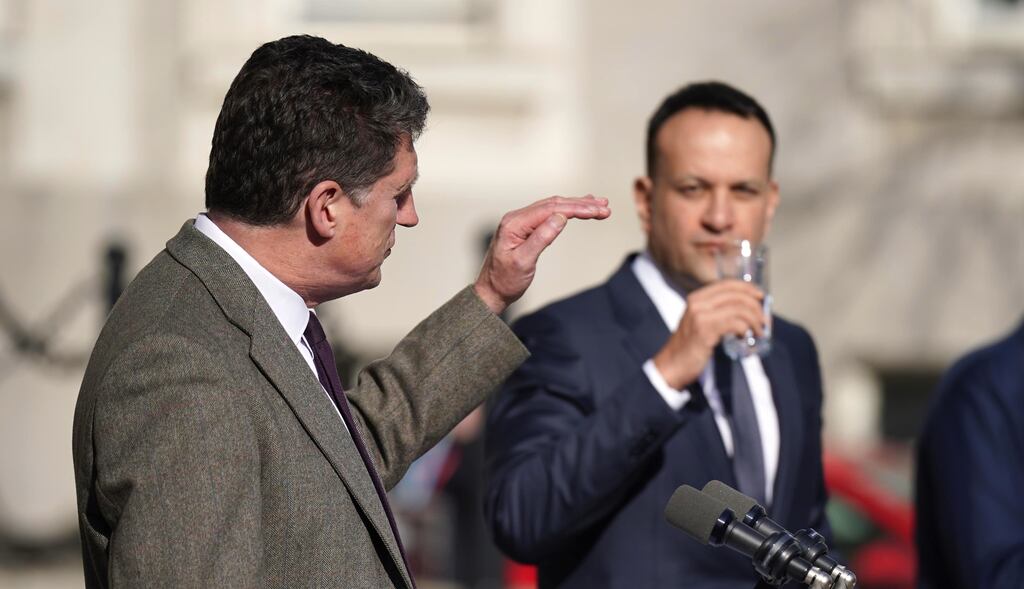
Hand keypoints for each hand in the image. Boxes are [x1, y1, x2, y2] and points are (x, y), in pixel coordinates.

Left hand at [474, 195, 610, 313]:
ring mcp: (521, 222)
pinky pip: (549, 214)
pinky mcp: (525, 228)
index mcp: (514, 223)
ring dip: (577, 205)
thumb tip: (561, 217)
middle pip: (554, 204)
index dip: (577, 208)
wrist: (491, 292)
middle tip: (605, 207)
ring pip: (554, 207)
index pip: (551, 209)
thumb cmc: (505, 280)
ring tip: (600, 204)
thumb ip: (542, 238)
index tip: (598, 210)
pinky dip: (567, 211)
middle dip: (582, 205)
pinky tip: (579, 208)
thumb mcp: (524, 262)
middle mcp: (517, 218)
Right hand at [653, 280, 764, 389]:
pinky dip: (745, 329)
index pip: (727, 284)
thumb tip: (746, 309)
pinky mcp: (705, 331)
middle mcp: (697, 303)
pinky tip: (746, 337)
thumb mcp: (699, 322)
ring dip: (754, 320)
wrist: (671, 366)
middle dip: (755, 306)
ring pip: (738, 309)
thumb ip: (716, 313)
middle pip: (735, 295)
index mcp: (696, 297)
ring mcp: (700, 316)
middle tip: (764, 320)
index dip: (747, 288)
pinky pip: (734, 323)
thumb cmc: (689, 347)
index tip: (760, 296)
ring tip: (759, 331)